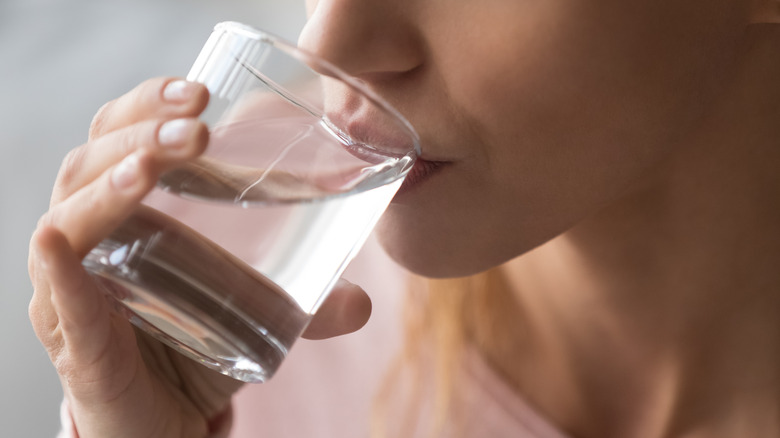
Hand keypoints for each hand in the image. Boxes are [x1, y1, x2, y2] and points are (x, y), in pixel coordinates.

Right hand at [28, 78, 371, 437]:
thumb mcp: (252, 311)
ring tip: (152, 166)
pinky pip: (59, 299)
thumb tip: (362, 303)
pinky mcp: (76, 341)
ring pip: (70, 217)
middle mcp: (92, 239)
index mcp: (129, 211)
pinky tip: (60, 244)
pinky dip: (59, 271)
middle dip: (142, 133)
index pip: (122, 135)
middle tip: (196, 124)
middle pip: (93, 161)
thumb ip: (306, 305)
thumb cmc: (194, 345)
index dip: (151, 104)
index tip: (202, 92)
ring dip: (109, 184)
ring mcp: (74, 288)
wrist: (164, 422)